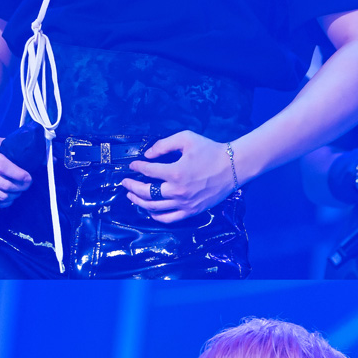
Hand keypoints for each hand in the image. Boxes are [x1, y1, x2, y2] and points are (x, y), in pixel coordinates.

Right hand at [0, 135, 31, 207]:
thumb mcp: (3, 143)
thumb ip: (19, 151)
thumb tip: (45, 160)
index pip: (3, 167)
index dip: (19, 175)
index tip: (29, 178)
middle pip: (4, 185)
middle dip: (20, 187)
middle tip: (26, 185)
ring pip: (0, 196)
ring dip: (14, 196)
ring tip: (18, 190)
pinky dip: (5, 202)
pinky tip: (9, 196)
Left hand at [122, 131, 236, 223]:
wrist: (233, 167)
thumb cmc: (210, 151)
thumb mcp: (187, 139)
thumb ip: (164, 144)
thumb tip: (147, 154)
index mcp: (176, 172)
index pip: (148, 171)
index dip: (137, 167)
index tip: (133, 164)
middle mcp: (178, 191)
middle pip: (146, 192)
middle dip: (132, 187)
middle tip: (125, 182)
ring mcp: (184, 203)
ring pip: (154, 207)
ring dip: (139, 202)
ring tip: (131, 195)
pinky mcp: (191, 211)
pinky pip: (169, 218)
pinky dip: (156, 216)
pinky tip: (150, 210)